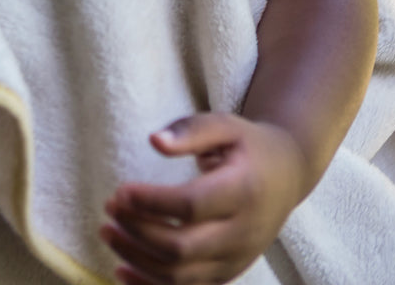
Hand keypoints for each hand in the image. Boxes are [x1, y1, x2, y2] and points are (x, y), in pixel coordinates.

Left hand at [100, 113, 305, 283]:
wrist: (287, 175)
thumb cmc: (247, 145)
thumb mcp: (224, 125)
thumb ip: (190, 131)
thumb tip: (155, 141)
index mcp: (243, 192)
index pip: (191, 206)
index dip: (151, 202)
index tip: (120, 191)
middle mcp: (244, 233)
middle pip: (183, 247)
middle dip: (137, 231)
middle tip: (108, 209)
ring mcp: (238, 259)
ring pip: (182, 276)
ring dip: (138, 259)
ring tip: (108, 234)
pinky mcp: (229, 272)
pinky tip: (122, 270)